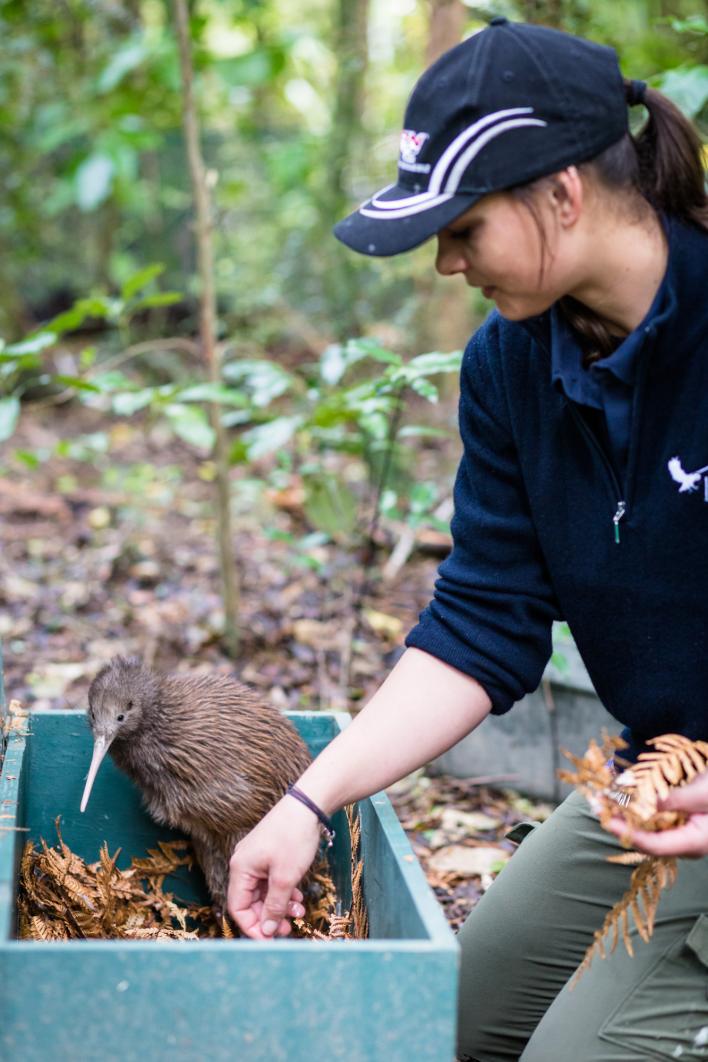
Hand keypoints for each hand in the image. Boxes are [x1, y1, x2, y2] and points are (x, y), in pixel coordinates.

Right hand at [227, 796, 321, 938]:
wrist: (308, 804)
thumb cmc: (294, 837)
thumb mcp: (285, 878)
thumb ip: (274, 907)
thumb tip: (266, 931)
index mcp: (240, 868)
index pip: (238, 908)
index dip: (252, 927)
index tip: (271, 941)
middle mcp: (243, 863)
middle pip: (250, 902)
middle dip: (269, 917)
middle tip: (290, 929)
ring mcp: (256, 857)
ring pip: (263, 892)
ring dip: (280, 905)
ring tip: (299, 911)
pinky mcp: (269, 854)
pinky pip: (271, 881)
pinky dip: (284, 891)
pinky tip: (298, 897)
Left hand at [608, 769, 707, 857]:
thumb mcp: (700, 794)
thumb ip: (670, 800)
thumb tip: (639, 803)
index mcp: (693, 842)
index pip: (655, 845)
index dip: (629, 834)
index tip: (607, 820)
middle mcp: (683, 843)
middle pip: (646, 839)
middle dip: (620, 823)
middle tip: (597, 805)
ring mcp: (679, 833)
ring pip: (645, 828)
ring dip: (624, 812)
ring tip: (602, 798)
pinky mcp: (675, 821)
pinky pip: (651, 817)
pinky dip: (635, 806)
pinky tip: (620, 794)